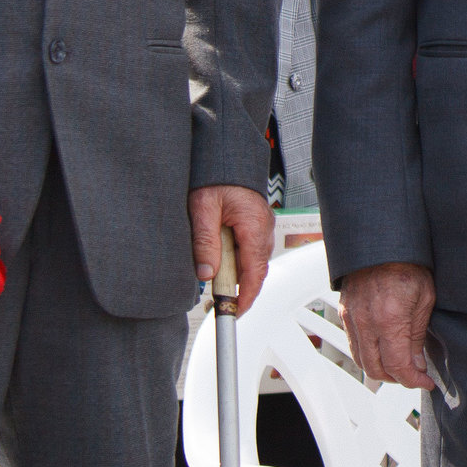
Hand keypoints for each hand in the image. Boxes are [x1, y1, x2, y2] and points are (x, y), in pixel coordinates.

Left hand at [190, 184, 274, 313]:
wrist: (226, 154)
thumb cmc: (216, 175)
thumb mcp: (202, 208)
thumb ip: (205, 241)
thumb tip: (205, 273)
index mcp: (254, 225)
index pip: (255, 272)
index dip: (247, 297)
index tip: (234, 312)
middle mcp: (263, 228)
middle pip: (255, 270)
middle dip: (239, 289)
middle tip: (217, 302)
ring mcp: (262, 226)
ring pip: (252, 261)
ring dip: (236, 274)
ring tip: (215, 280)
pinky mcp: (255, 224)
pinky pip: (250, 249)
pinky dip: (237, 261)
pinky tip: (221, 260)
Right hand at [338, 262, 435, 390]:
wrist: (383, 239)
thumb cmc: (408, 262)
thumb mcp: (425, 298)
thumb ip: (418, 336)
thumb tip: (417, 364)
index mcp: (390, 319)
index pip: (398, 366)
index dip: (413, 380)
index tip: (425, 381)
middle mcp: (366, 322)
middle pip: (376, 370)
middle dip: (397, 379)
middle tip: (414, 375)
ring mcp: (352, 317)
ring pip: (361, 360)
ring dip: (380, 369)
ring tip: (400, 364)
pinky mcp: (344, 311)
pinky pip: (353, 344)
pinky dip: (367, 354)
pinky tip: (383, 348)